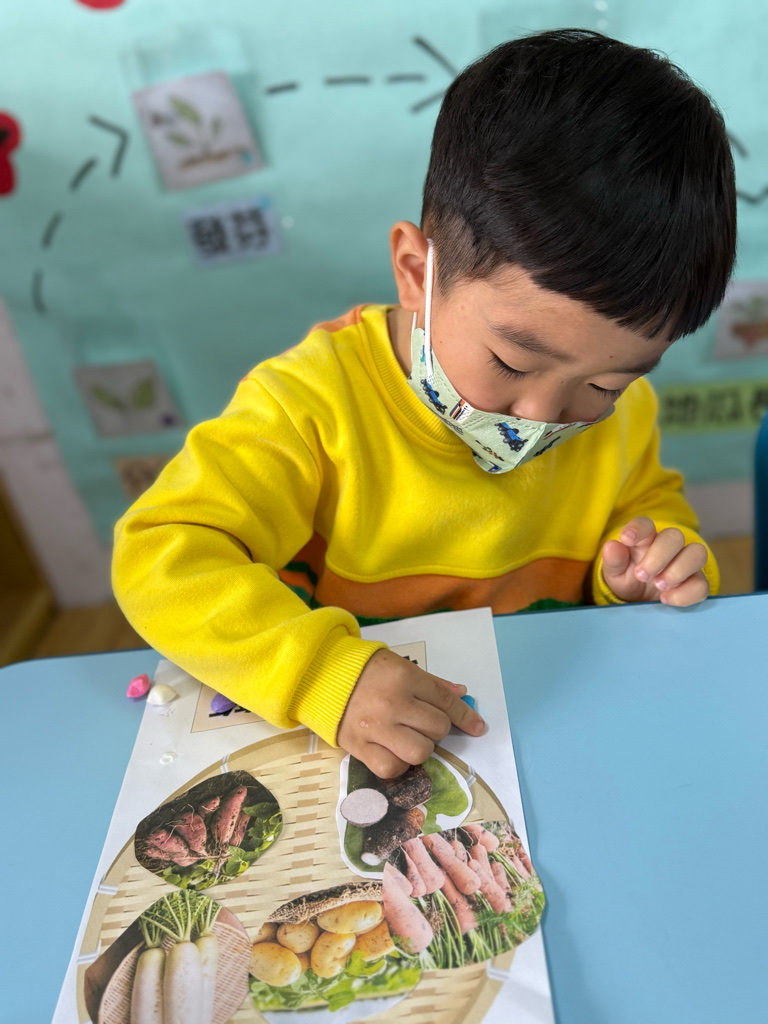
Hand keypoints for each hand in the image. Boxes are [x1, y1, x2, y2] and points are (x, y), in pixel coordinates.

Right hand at [337, 648, 485, 777]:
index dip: (466, 717)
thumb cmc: (365, 671)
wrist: (321, 678)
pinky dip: (398, 765)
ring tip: (408, 738)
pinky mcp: (358, 747)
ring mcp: (375, 728)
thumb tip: (461, 693)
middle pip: (437, 729)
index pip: (445, 701)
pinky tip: (393, 751)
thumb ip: (431, 683)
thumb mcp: (400, 665)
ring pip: (419, 752)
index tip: (478, 728)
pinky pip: (391, 769)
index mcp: (404, 678)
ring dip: (420, 748)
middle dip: (436, 728)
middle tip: (421, 722)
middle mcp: (392, 704)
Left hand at [601, 516, 708, 606]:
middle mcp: (669, 547)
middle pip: (675, 536)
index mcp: (645, 540)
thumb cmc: (628, 580)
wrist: (641, 603)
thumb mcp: (615, 574)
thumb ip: (614, 560)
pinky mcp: (696, 583)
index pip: (646, 524)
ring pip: (697, 554)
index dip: (638, 528)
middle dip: (659, 555)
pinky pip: (701, 584)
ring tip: (659, 586)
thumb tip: (612, 546)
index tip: (627, 539)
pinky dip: (685, 593)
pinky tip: (666, 599)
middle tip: (642, 575)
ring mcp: (686, 564)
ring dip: (679, 569)